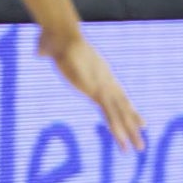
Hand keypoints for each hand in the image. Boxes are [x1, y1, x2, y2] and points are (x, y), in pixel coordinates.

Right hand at [37, 30, 144, 150]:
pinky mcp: (96, 90)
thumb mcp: (53, 50)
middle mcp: (106, 81)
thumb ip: (48, 52)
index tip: (139, 122)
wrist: (62, 33)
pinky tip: (123, 138)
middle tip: (141, 145)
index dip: (126, 109)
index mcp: (99, 74)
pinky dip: (117, 126)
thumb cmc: (55, 39)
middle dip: (132, 127)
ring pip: (120, 113)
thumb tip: (40, 52)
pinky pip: (109, 112)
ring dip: (129, 132)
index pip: (117, 95)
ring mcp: (102, 85)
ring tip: (139, 149)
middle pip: (123, 107)